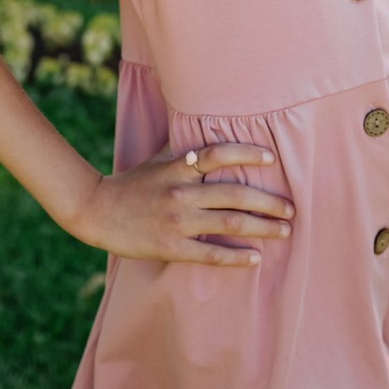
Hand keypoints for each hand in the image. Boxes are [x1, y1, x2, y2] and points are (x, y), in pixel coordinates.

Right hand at [69, 142, 294, 266]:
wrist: (98, 211)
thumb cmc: (133, 183)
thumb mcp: (158, 159)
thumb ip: (185, 150)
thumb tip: (212, 131)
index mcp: (178, 167)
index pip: (217, 153)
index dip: (246, 153)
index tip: (272, 159)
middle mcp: (181, 192)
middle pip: (234, 194)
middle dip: (268, 201)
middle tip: (291, 208)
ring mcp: (177, 221)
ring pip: (229, 224)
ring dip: (262, 227)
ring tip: (284, 230)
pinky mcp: (171, 246)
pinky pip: (211, 254)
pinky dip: (236, 256)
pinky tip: (255, 258)